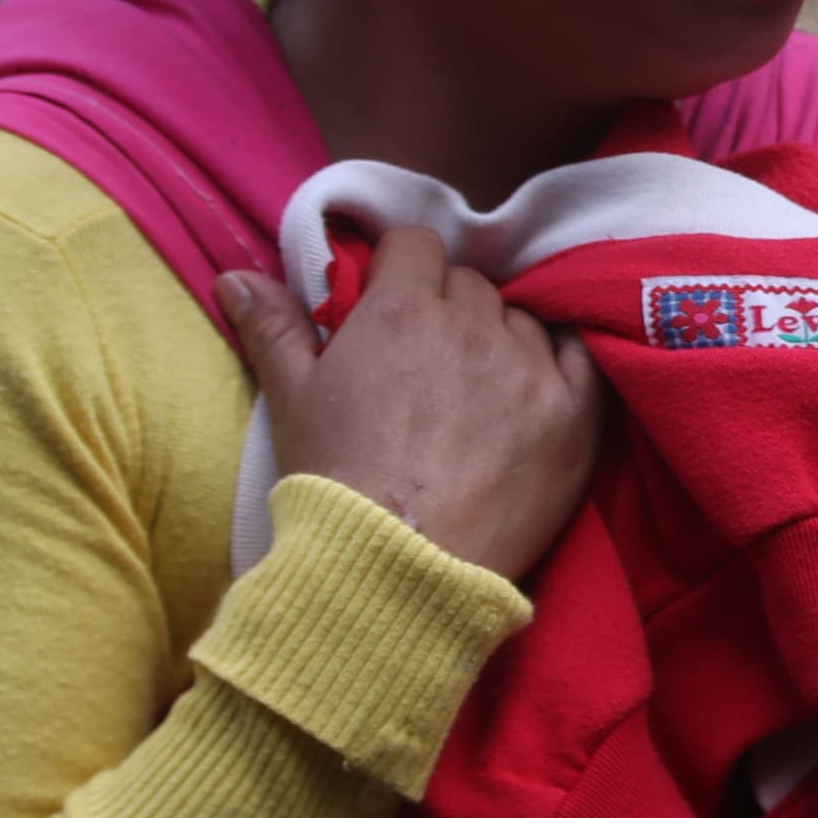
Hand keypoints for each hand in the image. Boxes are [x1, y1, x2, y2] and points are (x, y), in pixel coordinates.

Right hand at [217, 227, 605, 583]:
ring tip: (473, 396)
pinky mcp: (574, 414)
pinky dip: (560, 364)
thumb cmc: (335, 484)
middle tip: (425, 364)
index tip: (390, 305)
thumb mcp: (292, 401)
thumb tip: (236, 277)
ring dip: (501, 341)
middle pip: (470, 285)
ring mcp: (530, 368)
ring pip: (522, 320)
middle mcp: (473, 325)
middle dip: (447, 309)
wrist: (396, 571)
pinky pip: (581, 356)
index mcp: (401, 309)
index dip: (401, 271)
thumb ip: (273, 328)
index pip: (416, 246)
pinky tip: (536, 390)